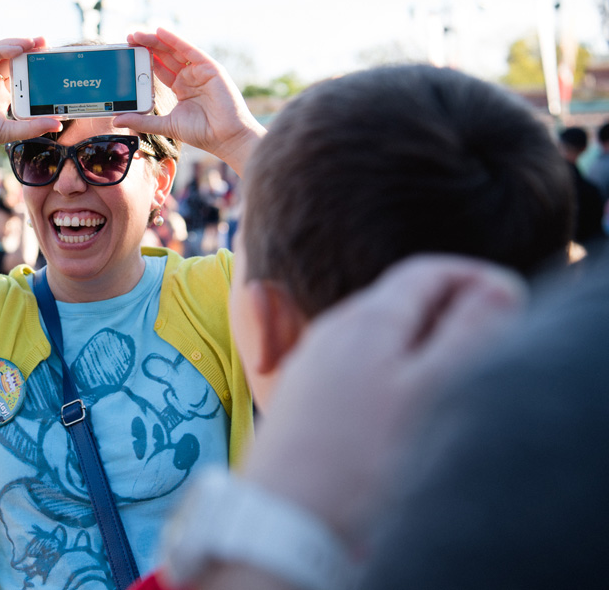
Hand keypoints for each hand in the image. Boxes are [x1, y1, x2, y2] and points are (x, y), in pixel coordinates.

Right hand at [0, 38, 61, 158]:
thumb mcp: (9, 130)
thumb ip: (32, 126)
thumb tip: (58, 124)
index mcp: (0, 93)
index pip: (20, 73)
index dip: (34, 65)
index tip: (51, 60)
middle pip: (12, 58)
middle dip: (29, 49)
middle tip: (46, 44)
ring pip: (0, 52)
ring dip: (18, 45)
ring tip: (35, 42)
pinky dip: (2, 49)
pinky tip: (17, 48)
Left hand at [114, 28, 265, 175]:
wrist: (225, 138)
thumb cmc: (202, 133)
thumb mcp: (165, 125)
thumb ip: (142, 121)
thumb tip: (117, 120)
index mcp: (181, 88)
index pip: (159, 69)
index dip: (143, 60)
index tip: (127, 54)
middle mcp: (189, 77)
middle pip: (164, 56)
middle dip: (146, 46)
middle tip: (128, 38)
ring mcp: (199, 71)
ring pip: (174, 50)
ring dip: (156, 40)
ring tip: (137, 34)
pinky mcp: (209, 68)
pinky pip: (190, 50)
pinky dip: (175, 40)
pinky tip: (160, 32)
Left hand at [243, 255, 526, 545]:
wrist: (284, 519)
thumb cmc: (364, 459)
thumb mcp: (432, 391)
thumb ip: (468, 331)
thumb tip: (495, 285)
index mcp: (367, 320)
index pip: (425, 272)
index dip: (471, 277)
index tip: (507, 297)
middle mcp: (329, 331)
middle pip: (396, 300)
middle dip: (444, 309)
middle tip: (487, 338)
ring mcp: (307, 363)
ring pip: (372, 335)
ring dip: (413, 343)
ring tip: (447, 376)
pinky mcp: (296, 398)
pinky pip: (349, 365)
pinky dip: (383, 370)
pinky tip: (394, 408)